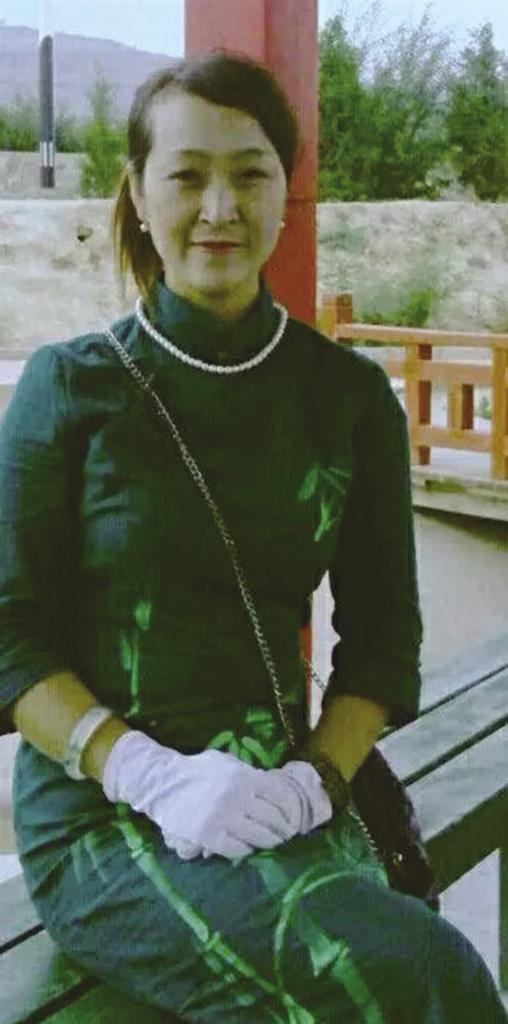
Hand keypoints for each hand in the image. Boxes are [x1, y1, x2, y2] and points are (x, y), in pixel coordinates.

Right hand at [102, 731, 311, 859]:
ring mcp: (222, 817)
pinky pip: (236, 849)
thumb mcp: (227, 763)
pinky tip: (247, 847)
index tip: (293, 818)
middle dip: (283, 830)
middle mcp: (236, 796)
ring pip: (258, 837)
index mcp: (243, 776)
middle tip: (286, 835)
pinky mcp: (208, 835)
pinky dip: (245, 850)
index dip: (290, 809)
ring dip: (268, 842)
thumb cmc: (197, 771)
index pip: (280, 795)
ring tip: (270, 843)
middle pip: (273, 819)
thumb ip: (250, 774)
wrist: (163, 783)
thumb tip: (274, 788)